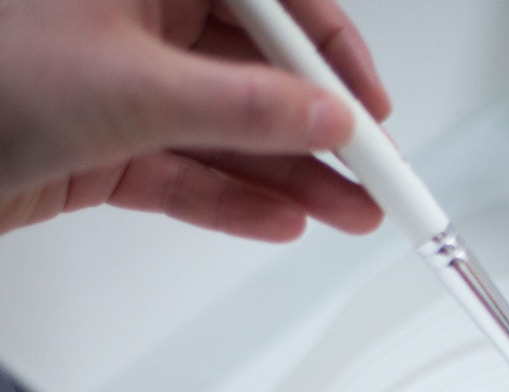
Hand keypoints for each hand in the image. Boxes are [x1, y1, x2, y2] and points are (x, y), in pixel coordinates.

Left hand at [0, 0, 389, 238]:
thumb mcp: (133, 89)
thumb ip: (246, 108)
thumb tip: (328, 118)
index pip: (271, 0)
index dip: (332, 52)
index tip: (372, 108)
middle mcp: (136, 18)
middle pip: (258, 72)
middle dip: (319, 132)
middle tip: (373, 175)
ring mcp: (121, 83)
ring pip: (228, 130)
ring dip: (290, 177)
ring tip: (349, 213)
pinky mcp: (105, 143)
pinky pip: (185, 172)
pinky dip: (230, 200)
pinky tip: (281, 222)